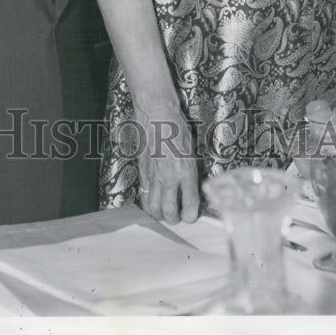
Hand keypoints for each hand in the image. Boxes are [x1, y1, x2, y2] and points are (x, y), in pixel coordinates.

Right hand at [135, 108, 199, 224]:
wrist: (157, 114)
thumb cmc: (177, 128)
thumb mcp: (192, 151)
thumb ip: (191, 173)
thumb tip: (192, 190)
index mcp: (186, 171)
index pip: (190, 206)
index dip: (192, 216)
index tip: (192, 215)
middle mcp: (170, 177)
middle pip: (169, 213)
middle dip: (175, 220)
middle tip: (178, 216)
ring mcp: (154, 176)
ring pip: (153, 208)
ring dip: (160, 214)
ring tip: (165, 211)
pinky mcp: (143, 172)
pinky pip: (144, 195)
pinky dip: (148, 202)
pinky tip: (154, 199)